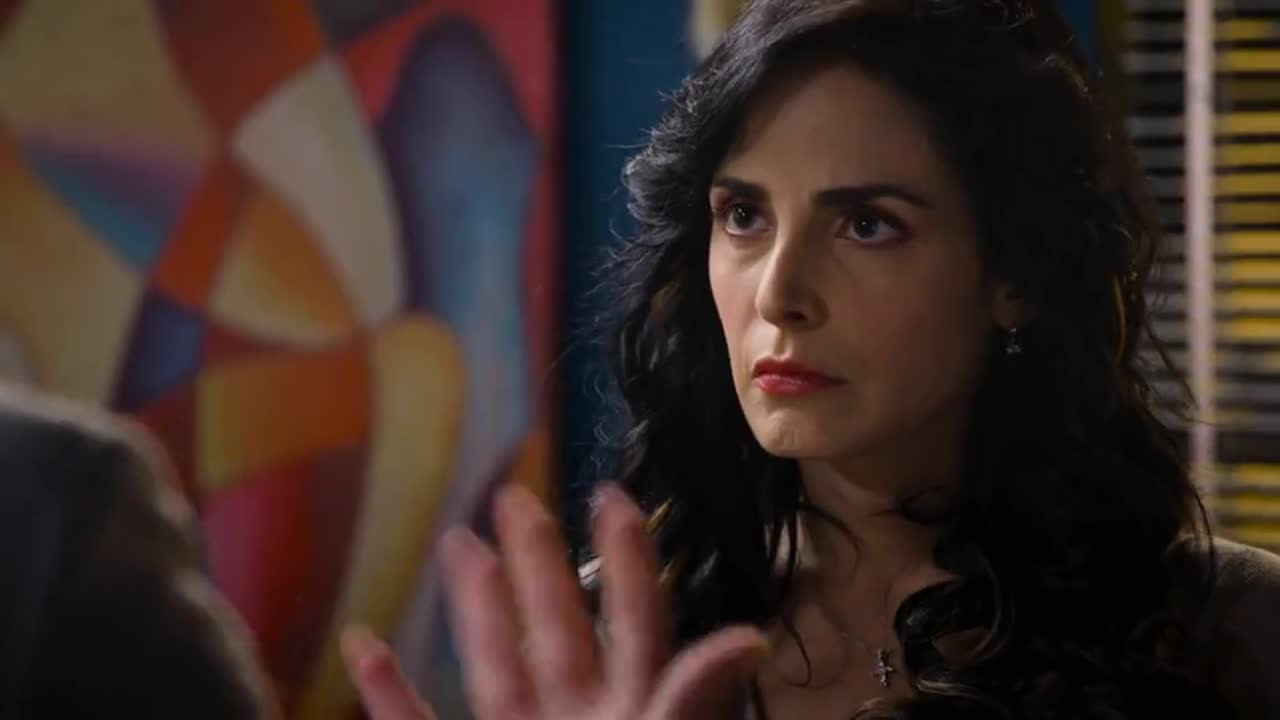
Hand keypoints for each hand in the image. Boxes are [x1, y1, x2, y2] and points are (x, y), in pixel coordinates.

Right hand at [341, 483, 766, 719]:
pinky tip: (364, 645)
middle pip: (559, 627)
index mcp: (632, 719)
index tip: (615, 493)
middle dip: (540, 562)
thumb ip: (690, 704)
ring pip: (494, 666)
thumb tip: (748, 637)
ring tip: (457, 544)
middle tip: (517, 495)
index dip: (628, 558)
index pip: (636, 620)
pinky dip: (391, 696)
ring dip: (475, 610)